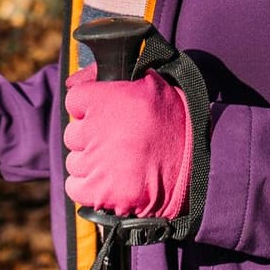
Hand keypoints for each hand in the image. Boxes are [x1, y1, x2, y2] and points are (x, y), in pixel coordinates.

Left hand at [63, 64, 192, 220]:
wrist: (197, 163)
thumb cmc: (174, 120)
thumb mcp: (148, 84)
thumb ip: (106, 76)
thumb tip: (72, 82)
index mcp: (105, 99)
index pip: (74, 100)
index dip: (89, 106)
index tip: (105, 113)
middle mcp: (96, 129)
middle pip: (73, 133)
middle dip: (91, 136)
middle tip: (116, 140)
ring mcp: (96, 163)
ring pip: (74, 161)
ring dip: (91, 162)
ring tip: (118, 161)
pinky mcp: (99, 192)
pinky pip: (76, 187)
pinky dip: (89, 186)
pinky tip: (110, 180)